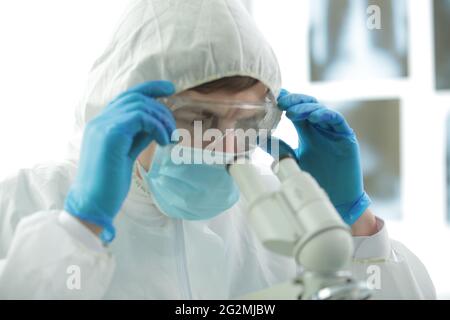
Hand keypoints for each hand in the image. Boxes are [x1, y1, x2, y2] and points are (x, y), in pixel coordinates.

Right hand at [64, 81, 175, 241]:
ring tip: (169, 138)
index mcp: (102, 123)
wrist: (93, 203)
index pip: (127, 97)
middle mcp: (100, 119)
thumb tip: (157, 124)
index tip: (170, 89)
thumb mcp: (127, 154)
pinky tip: (162, 141)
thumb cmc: (110, 183)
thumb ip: (138, 136)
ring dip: (161, 119)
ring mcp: (103, 125)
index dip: (150, 89)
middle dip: (160, 108)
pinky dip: (157, 126)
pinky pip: (141, 117)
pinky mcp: (111, 133)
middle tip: (172, 128)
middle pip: (136, 97)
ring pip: (140, 105)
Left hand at [277, 89, 370, 224]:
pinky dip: (325, 115)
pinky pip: (336, 120)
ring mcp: (333, 131)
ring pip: (320, 110)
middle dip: (293, 101)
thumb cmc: (316, 179)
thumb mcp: (292, 160)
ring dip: (306, 107)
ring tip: (291, 110)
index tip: (270, 97)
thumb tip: (258, 138)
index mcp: (307, 131)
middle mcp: (320, 128)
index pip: (295, 110)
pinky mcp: (346, 137)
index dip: (284, 101)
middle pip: (307, 105)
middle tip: (280, 100)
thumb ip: (279, 148)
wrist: (337, 198)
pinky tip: (313, 116)